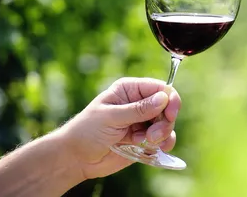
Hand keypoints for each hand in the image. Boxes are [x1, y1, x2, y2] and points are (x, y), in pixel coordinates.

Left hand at [60, 77, 181, 179]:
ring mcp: (143, 122)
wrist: (76, 158)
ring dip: (162, 134)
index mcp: (130, 90)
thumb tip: (164, 98)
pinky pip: (164, 139)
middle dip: (165, 122)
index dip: (170, 100)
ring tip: (146, 142)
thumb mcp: (111, 117)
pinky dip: (162, 144)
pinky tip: (152, 148)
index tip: (170, 115)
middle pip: (168, 107)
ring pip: (167, 124)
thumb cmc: (87, 131)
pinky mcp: (145, 139)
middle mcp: (140, 103)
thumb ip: (138, 109)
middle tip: (153, 136)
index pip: (160, 88)